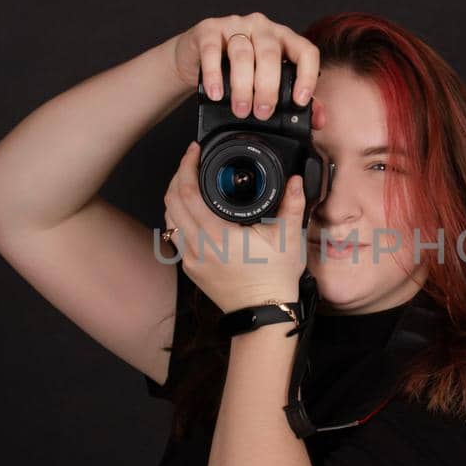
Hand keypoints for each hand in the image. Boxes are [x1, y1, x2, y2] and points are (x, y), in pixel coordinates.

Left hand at [163, 140, 308, 312]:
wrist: (264, 312)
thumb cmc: (275, 279)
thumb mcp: (288, 238)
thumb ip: (293, 205)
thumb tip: (296, 181)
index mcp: (217, 236)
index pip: (187, 192)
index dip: (186, 166)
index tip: (194, 152)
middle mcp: (197, 247)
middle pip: (170, 201)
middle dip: (177, 176)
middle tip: (190, 162)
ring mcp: (190, 259)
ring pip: (168, 218)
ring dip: (174, 197)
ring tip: (189, 182)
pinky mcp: (190, 268)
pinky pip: (175, 235)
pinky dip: (178, 217)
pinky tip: (191, 210)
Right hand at [170, 12, 327, 126]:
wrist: (197, 57)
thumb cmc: (236, 70)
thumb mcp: (266, 83)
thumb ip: (294, 99)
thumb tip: (319, 120)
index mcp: (283, 39)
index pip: (305, 51)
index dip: (307, 76)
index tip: (299, 101)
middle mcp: (262, 28)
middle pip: (270, 55)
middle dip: (268, 88)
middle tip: (263, 113)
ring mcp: (235, 25)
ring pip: (243, 53)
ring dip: (242, 86)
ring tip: (241, 109)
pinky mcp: (209, 29)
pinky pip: (212, 50)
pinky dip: (215, 75)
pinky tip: (216, 93)